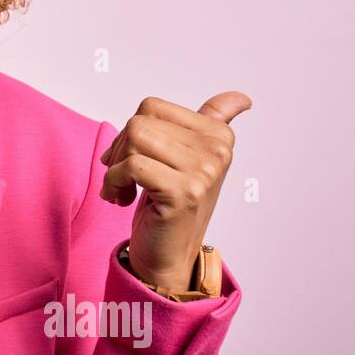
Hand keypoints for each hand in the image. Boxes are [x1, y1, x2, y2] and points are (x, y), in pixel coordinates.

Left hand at [98, 92, 251, 289]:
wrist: (168, 256)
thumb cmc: (172, 204)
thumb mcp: (191, 158)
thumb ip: (213, 123)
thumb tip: (242, 98)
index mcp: (219, 136)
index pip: (152, 106)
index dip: (130, 132)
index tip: (133, 157)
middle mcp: (217, 151)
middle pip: (140, 122)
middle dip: (119, 149)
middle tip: (122, 176)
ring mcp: (203, 172)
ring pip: (134, 140)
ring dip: (115, 167)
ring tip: (122, 188)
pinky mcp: (184, 192)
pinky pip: (131, 167)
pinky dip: (113, 182)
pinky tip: (120, 198)